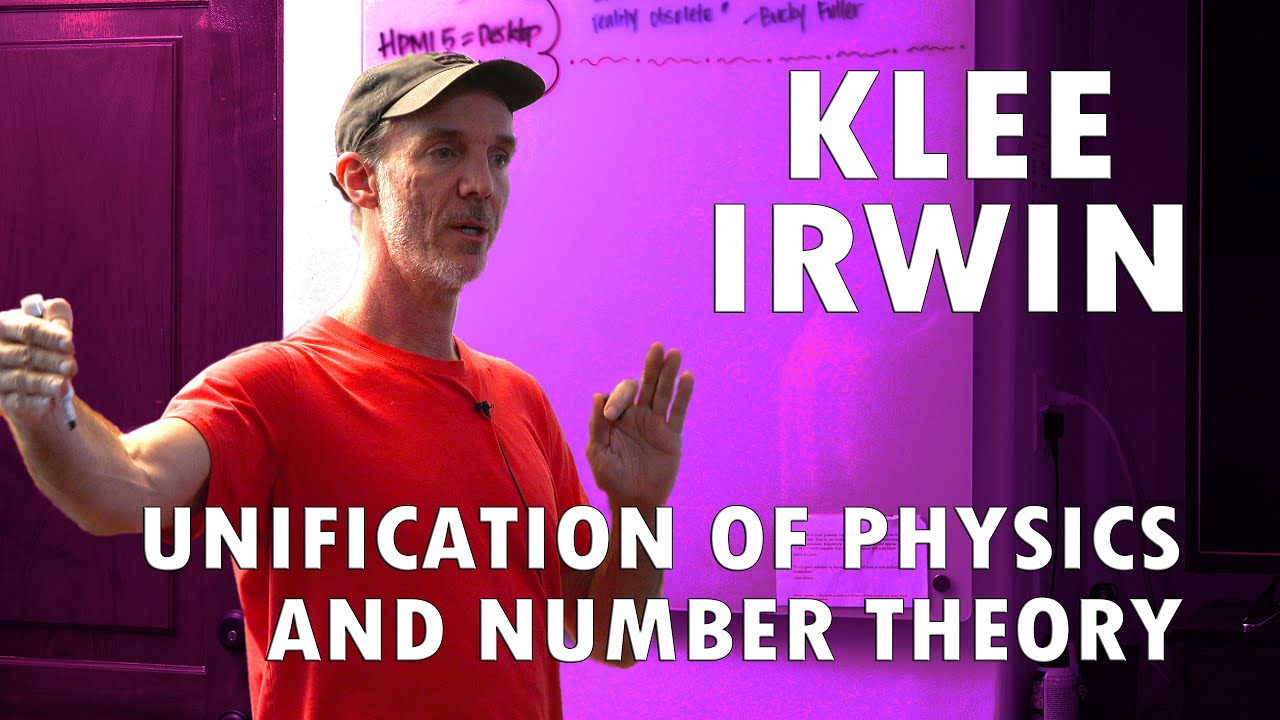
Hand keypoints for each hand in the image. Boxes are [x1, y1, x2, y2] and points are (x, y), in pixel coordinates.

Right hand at [0, 297, 76, 426]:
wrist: (38, 378)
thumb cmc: (45, 345)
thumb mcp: (53, 327)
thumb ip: (56, 316)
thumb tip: (57, 311)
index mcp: (4, 325)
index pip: (26, 329)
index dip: (49, 335)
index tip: (70, 342)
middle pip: (25, 355)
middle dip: (52, 361)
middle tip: (72, 366)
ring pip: (21, 379)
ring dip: (46, 382)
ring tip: (65, 386)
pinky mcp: (5, 400)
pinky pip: (20, 401)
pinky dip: (37, 401)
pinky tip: (52, 401)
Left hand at [587, 343, 693, 508]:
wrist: (635, 500)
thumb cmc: (612, 478)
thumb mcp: (599, 454)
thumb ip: (597, 426)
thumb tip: (598, 395)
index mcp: (617, 417)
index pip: (620, 397)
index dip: (618, 400)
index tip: (613, 417)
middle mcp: (637, 415)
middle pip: (645, 385)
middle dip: (650, 367)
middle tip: (657, 347)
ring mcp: (655, 423)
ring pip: (663, 393)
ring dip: (668, 374)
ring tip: (674, 353)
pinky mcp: (671, 434)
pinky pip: (677, 412)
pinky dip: (683, 395)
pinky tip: (687, 377)